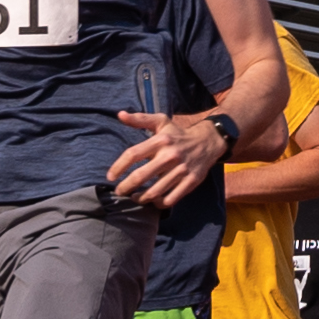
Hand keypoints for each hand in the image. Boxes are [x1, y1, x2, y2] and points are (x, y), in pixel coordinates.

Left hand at [101, 105, 238, 211]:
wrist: (208, 141)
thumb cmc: (178, 134)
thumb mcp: (161, 122)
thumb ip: (140, 119)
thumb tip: (120, 114)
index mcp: (160, 140)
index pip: (133, 154)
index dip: (119, 166)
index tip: (110, 177)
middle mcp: (170, 155)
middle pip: (141, 176)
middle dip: (126, 187)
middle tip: (120, 191)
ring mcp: (181, 170)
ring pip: (155, 191)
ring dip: (141, 198)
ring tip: (134, 197)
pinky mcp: (191, 181)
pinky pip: (171, 199)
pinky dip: (159, 203)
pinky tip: (154, 201)